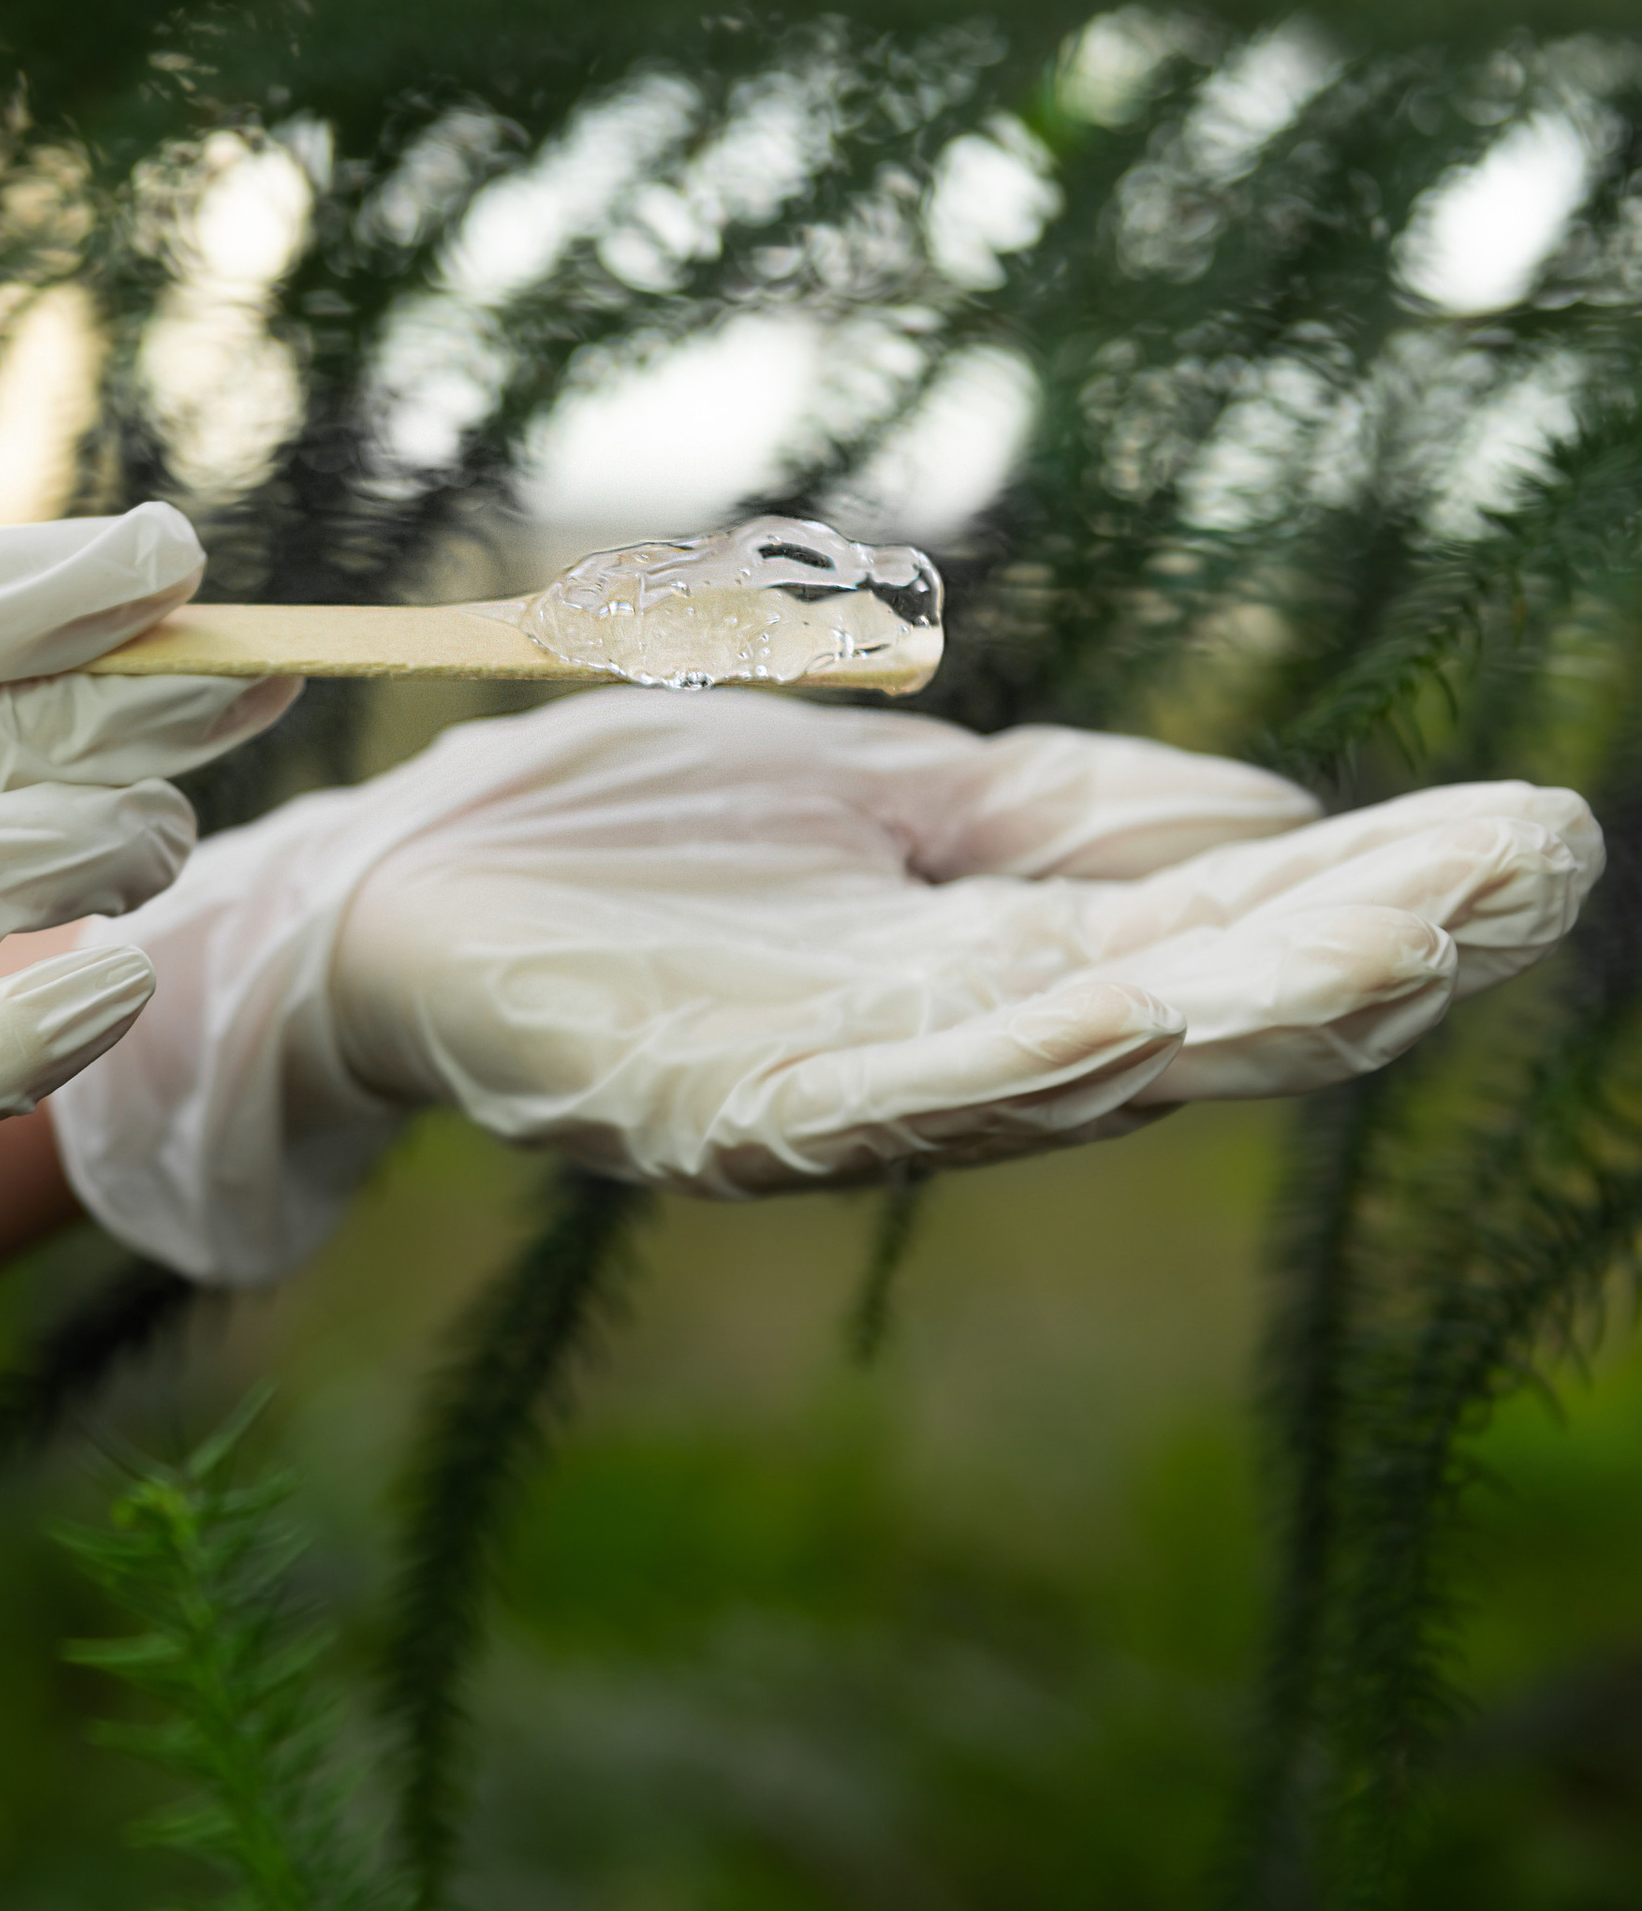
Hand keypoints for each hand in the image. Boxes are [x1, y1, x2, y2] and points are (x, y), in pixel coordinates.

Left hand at [52, 691, 1599, 1282]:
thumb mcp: (881, 792)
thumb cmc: (620, 836)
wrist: (384, 882)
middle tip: (1520, 879)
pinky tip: (1140, 1009)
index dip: (1364, 894)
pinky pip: (884, 1097)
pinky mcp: (709, 1118)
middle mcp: (934, 1061)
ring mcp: (828, 1103)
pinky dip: (1017, 1055)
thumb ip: (1062, 814)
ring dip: (1236, 1004)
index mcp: (982, 976)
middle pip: (1180, 1013)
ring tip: (1394, 943)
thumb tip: (1278, 816)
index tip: (1528, 832)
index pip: (1210, 934)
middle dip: (1352, 951)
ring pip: (1069, 1062)